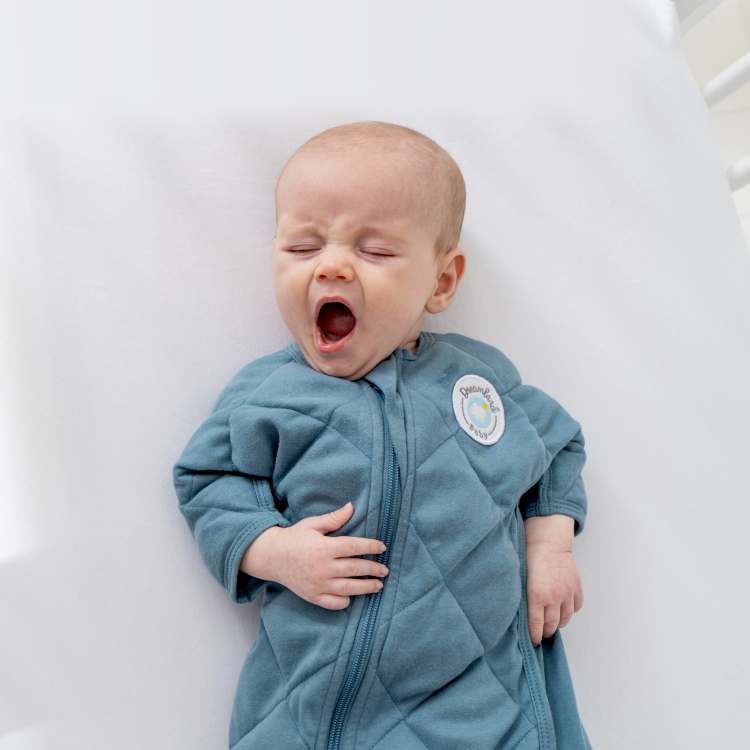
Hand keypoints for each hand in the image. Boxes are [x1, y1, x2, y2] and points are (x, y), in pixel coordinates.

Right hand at [240, 502, 388, 609]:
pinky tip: (353, 596)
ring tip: (378, 585)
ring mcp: (317, 584)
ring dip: (366, 587)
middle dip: (374, 569)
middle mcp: (322, 567)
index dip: (371, 547)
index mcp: (324, 547)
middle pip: (355, 569)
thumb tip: (352, 507)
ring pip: (348, 588)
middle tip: (385, 569)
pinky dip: (345, 600)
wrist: (271, 557)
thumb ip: (334, 518)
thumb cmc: (294, 538)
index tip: (382, 547)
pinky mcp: (312, 596)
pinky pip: (334, 602)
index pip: (354, 547)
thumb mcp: (312, 524)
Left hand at [524, 514, 582, 646]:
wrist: (547, 541)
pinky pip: (576, 607)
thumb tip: (517, 616)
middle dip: (545, 632)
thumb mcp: (520, 578)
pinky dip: (570, 611)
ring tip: (551, 623)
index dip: (534, 636)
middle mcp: (554, 596)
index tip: (532, 642)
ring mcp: (567, 592)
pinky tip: (562, 609)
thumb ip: (521, 597)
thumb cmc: (528, 557)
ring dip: (557, 623)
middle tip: (540, 634)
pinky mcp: (576, 587)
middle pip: (551, 625)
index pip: (536, 625)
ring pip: (565, 619)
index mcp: (536, 595)